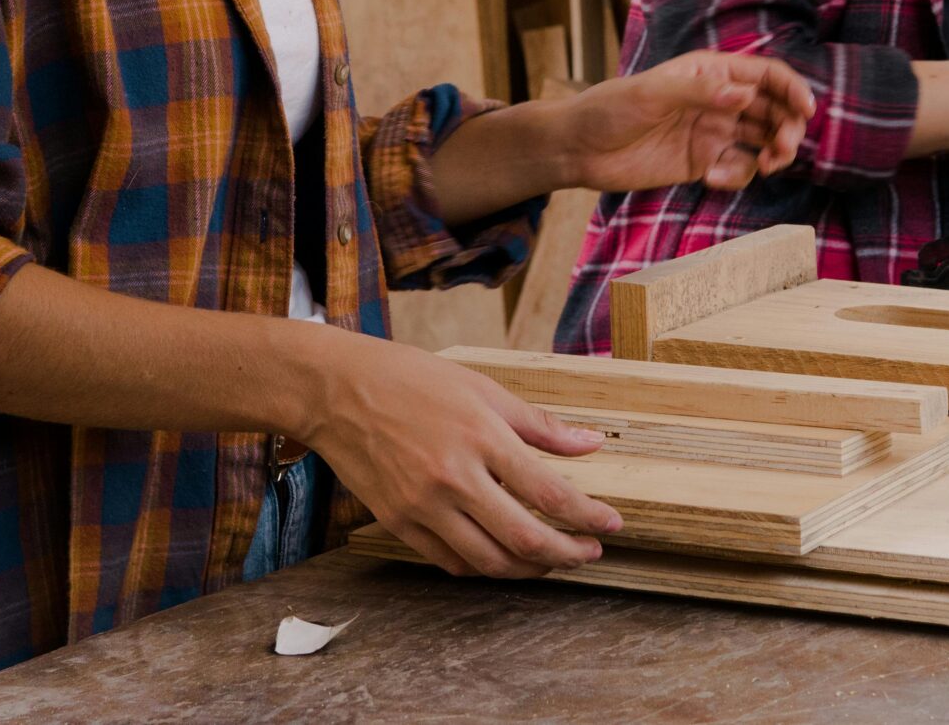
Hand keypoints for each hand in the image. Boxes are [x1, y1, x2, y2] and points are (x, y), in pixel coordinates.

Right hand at [303, 331, 621, 578]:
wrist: (337, 390)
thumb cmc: (410, 379)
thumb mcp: (482, 387)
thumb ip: (538, 424)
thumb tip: (590, 443)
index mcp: (481, 437)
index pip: (549, 493)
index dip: (588, 516)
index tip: (611, 525)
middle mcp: (454, 478)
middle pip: (524, 540)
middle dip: (567, 555)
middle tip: (589, 553)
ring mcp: (423, 506)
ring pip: (488, 562)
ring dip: (529, 569)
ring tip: (551, 560)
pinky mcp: (398, 523)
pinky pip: (450, 562)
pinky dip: (483, 566)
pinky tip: (501, 554)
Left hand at [553, 50, 815, 194]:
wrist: (579, 149)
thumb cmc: (609, 109)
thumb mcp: (651, 94)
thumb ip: (699, 92)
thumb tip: (743, 94)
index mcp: (710, 72)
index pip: (765, 75)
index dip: (791, 89)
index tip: (807, 110)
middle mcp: (718, 100)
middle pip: (772, 110)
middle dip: (787, 128)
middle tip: (782, 151)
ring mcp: (712, 133)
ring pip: (762, 141)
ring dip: (773, 154)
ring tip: (766, 167)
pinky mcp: (702, 164)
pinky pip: (736, 169)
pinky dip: (737, 177)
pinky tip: (713, 180)